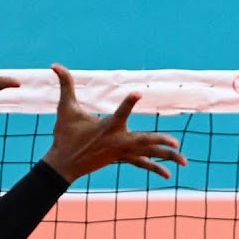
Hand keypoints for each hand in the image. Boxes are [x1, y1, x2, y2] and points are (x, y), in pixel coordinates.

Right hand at [42, 64, 186, 182]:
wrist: (62, 165)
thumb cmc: (65, 135)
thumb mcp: (65, 109)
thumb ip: (65, 85)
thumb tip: (54, 64)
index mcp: (107, 127)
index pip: (121, 112)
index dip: (128, 102)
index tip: (138, 93)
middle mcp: (118, 141)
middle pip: (144, 141)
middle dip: (160, 142)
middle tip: (176, 144)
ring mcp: (122, 152)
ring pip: (148, 154)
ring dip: (166, 158)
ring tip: (185, 162)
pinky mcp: (122, 158)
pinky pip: (142, 163)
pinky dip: (155, 167)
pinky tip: (168, 174)